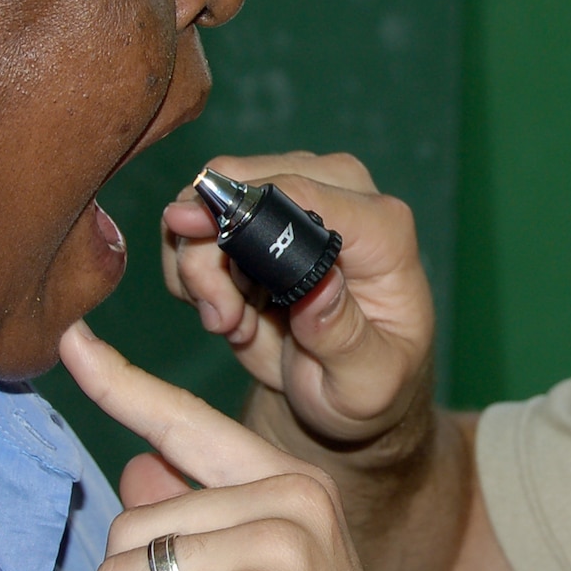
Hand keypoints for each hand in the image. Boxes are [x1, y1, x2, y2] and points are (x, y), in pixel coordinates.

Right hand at [163, 152, 433, 444]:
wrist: (347, 386)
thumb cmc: (370, 383)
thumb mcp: (368, 381)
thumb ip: (343, 336)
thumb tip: (320, 286)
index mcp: (382, 231)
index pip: (299, 192)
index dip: (239, 209)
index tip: (188, 236)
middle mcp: (342, 195)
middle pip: (241, 185)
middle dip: (210, 254)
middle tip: (223, 322)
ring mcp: (297, 196)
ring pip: (208, 200)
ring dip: (201, 271)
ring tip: (232, 325)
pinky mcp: (259, 211)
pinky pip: (197, 223)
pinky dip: (195, 271)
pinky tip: (226, 311)